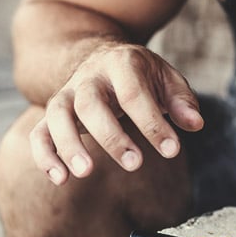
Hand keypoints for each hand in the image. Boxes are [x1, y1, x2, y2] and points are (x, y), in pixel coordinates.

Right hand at [29, 43, 203, 184]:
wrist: (100, 57)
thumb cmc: (141, 75)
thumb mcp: (167, 78)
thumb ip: (182, 101)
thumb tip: (196, 124)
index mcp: (122, 64)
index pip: (135, 94)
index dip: (153, 123)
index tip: (172, 150)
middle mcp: (90, 78)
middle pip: (91, 104)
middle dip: (112, 136)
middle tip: (135, 164)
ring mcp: (67, 94)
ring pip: (57, 116)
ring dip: (69, 145)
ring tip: (85, 173)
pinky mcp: (52, 112)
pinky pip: (39, 132)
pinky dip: (45, 155)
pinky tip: (60, 179)